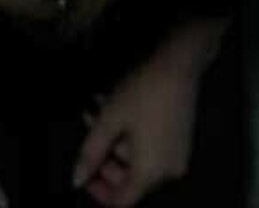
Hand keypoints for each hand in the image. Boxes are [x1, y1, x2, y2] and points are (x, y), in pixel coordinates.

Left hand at [71, 57, 201, 206]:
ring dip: (116, 139)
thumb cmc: (145, 91)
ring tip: (99, 109)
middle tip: (90, 129)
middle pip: (129, 179)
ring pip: (138, 158)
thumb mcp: (110, 119)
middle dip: (105, 156)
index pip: (121, 201)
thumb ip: (91, 152)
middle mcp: (167, 170)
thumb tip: (78, 178)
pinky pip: (152, 147)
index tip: (85, 174)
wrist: (178, 64)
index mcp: (150, 172)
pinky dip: (133, 134)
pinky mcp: (180, 139)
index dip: (99, 192)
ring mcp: (176, 155)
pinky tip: (119, 109)